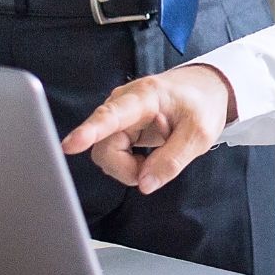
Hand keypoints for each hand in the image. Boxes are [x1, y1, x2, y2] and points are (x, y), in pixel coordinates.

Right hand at [60, 64, 234, 194]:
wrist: (204, 90)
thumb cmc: (202, 105)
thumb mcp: (199, 134)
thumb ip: (172, 160)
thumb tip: (143, 185)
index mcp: (145, 96)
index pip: (112, 115)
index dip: (90, 132)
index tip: (70, 145)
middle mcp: (122, 103)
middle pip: (105, 148)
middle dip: (128, 167)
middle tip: (159, 163)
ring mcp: (117, 116)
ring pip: (106, 155)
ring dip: (132, 165)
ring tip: (159, 148)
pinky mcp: (117, 128)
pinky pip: (113, 155)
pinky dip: (132, 162)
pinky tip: (150, 150)